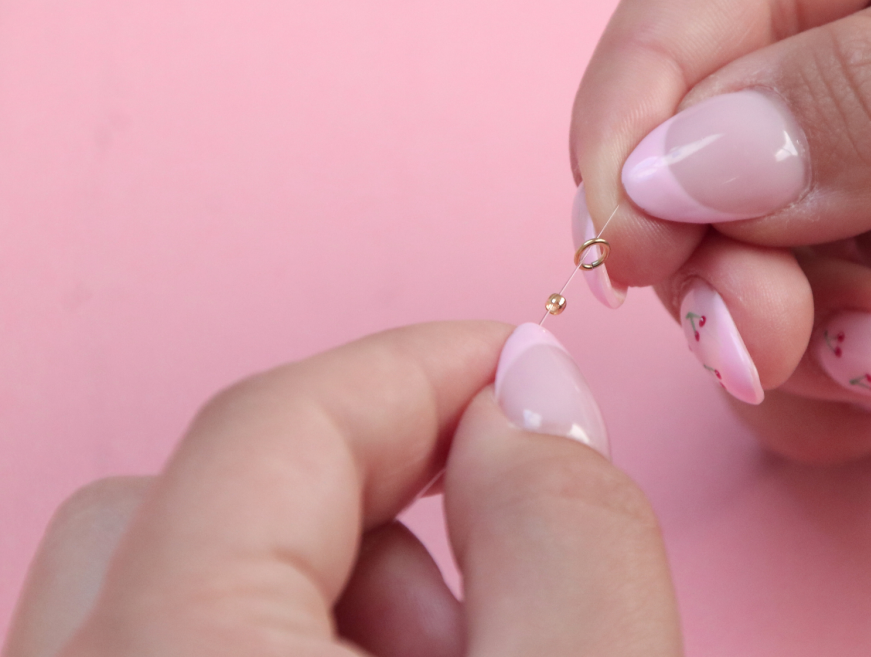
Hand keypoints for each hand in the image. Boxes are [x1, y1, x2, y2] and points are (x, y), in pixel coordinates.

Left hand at [4, 322, 681, 656]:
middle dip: (375, 503)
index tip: (524, 368)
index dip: (423, 371)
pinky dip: (281, 647)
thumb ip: (570, 541)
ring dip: (329, 594)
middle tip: (497, 591)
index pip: (278, 425)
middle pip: (204, 499)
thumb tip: (532, 407)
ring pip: (174, 590)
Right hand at [570, 0, 870, 461]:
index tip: (626, 238)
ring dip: (777, 336)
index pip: (699, 14)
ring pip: (751, 268)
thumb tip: (685, 166)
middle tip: (750, 333)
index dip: (635, 123)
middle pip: (704, 158)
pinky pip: (827, 351)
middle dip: (708, 255)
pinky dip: (832, 391)